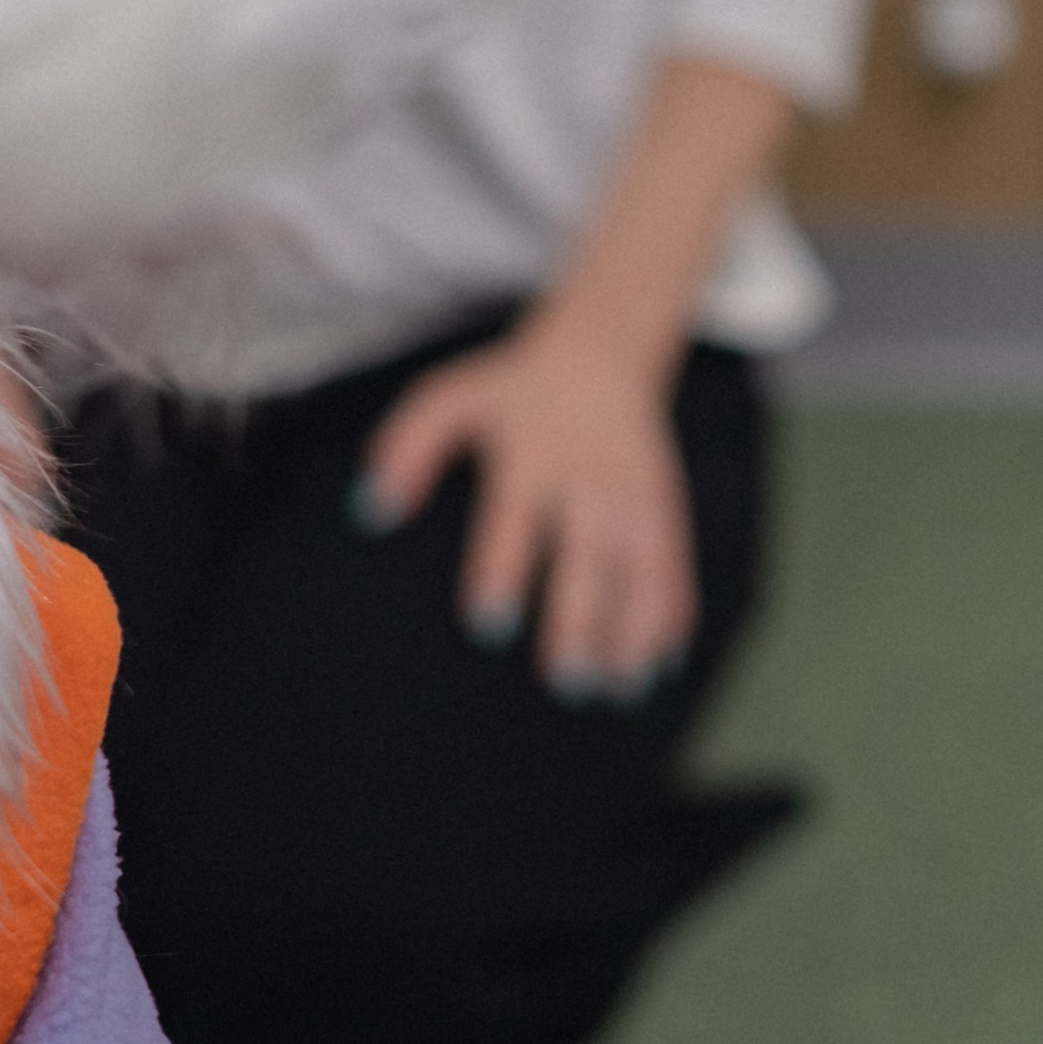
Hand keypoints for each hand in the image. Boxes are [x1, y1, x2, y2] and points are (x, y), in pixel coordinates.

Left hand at [357, 310, 694, 691]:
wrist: (603, 353)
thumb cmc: (509, 392)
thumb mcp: (450, 399)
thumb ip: (406, 449)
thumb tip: (369, 513)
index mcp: (532, 452)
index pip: (516, 518)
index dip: (503, 570)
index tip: (489, 625)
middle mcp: (589, 476)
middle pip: (588, 554)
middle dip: (580, 617)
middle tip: (565, 680)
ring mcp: (634, 494)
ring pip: (640, 567)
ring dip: (633, 629)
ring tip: (617, 690)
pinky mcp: (664, 508)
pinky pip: (673, 564)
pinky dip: (671, 613)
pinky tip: (659, 665)